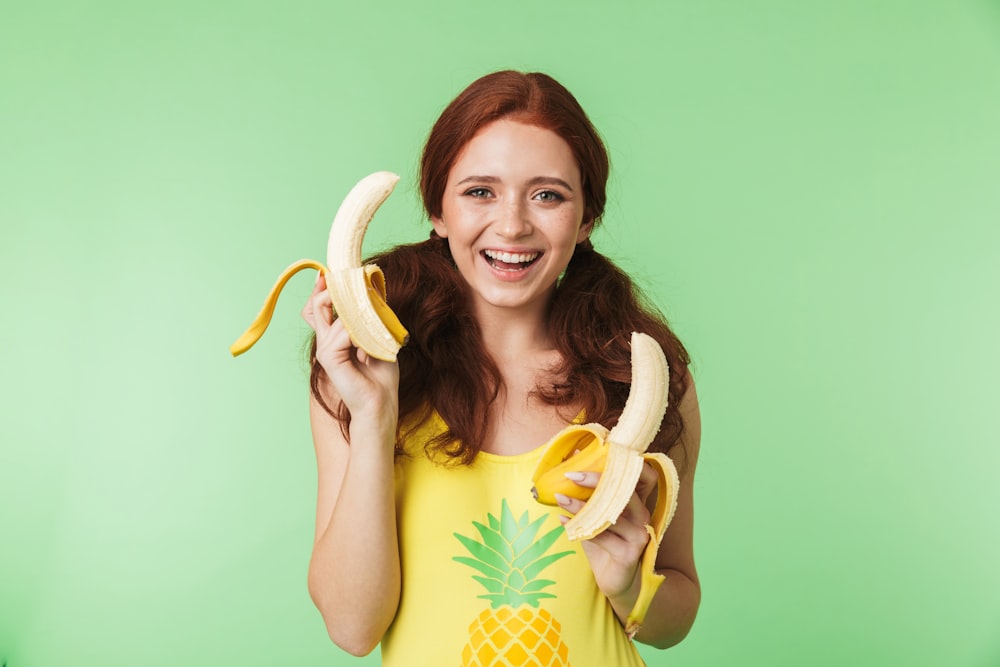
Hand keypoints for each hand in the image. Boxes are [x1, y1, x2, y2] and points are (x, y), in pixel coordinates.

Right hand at [301, 272, 398, 424]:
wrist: (380, 403)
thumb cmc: (381, 374)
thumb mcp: (378, 337)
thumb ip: (371, 316)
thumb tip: (371, 289)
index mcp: (335, 336)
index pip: (318, 307)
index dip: (323, 289)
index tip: (330, 274)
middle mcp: (325, 340)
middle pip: (317, 305)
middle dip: (332, 291)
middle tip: (351, 286)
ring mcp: (325, 348)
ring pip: (335, 314)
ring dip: (360, 316)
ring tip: (374, 333)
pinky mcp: (328, 357)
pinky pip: (343, 331)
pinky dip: (360, 334)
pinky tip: (368, 348)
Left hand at [555, 461, 658, 606]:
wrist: (615, 580)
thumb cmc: (606, 542)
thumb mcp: (597, 513)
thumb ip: (590, 488)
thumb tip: (575, 452)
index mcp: (639, 502)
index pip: (646, 475)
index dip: (627, 463)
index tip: (600, 453)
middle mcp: (643, 516)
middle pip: (624, 490)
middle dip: (597, 479)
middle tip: (571, 474)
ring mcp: (639, 535)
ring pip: (608, 514)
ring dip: (580, 505)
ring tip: (560, 497)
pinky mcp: (629, 554)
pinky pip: (600, 536)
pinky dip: (578, 527)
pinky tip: (562, 521)